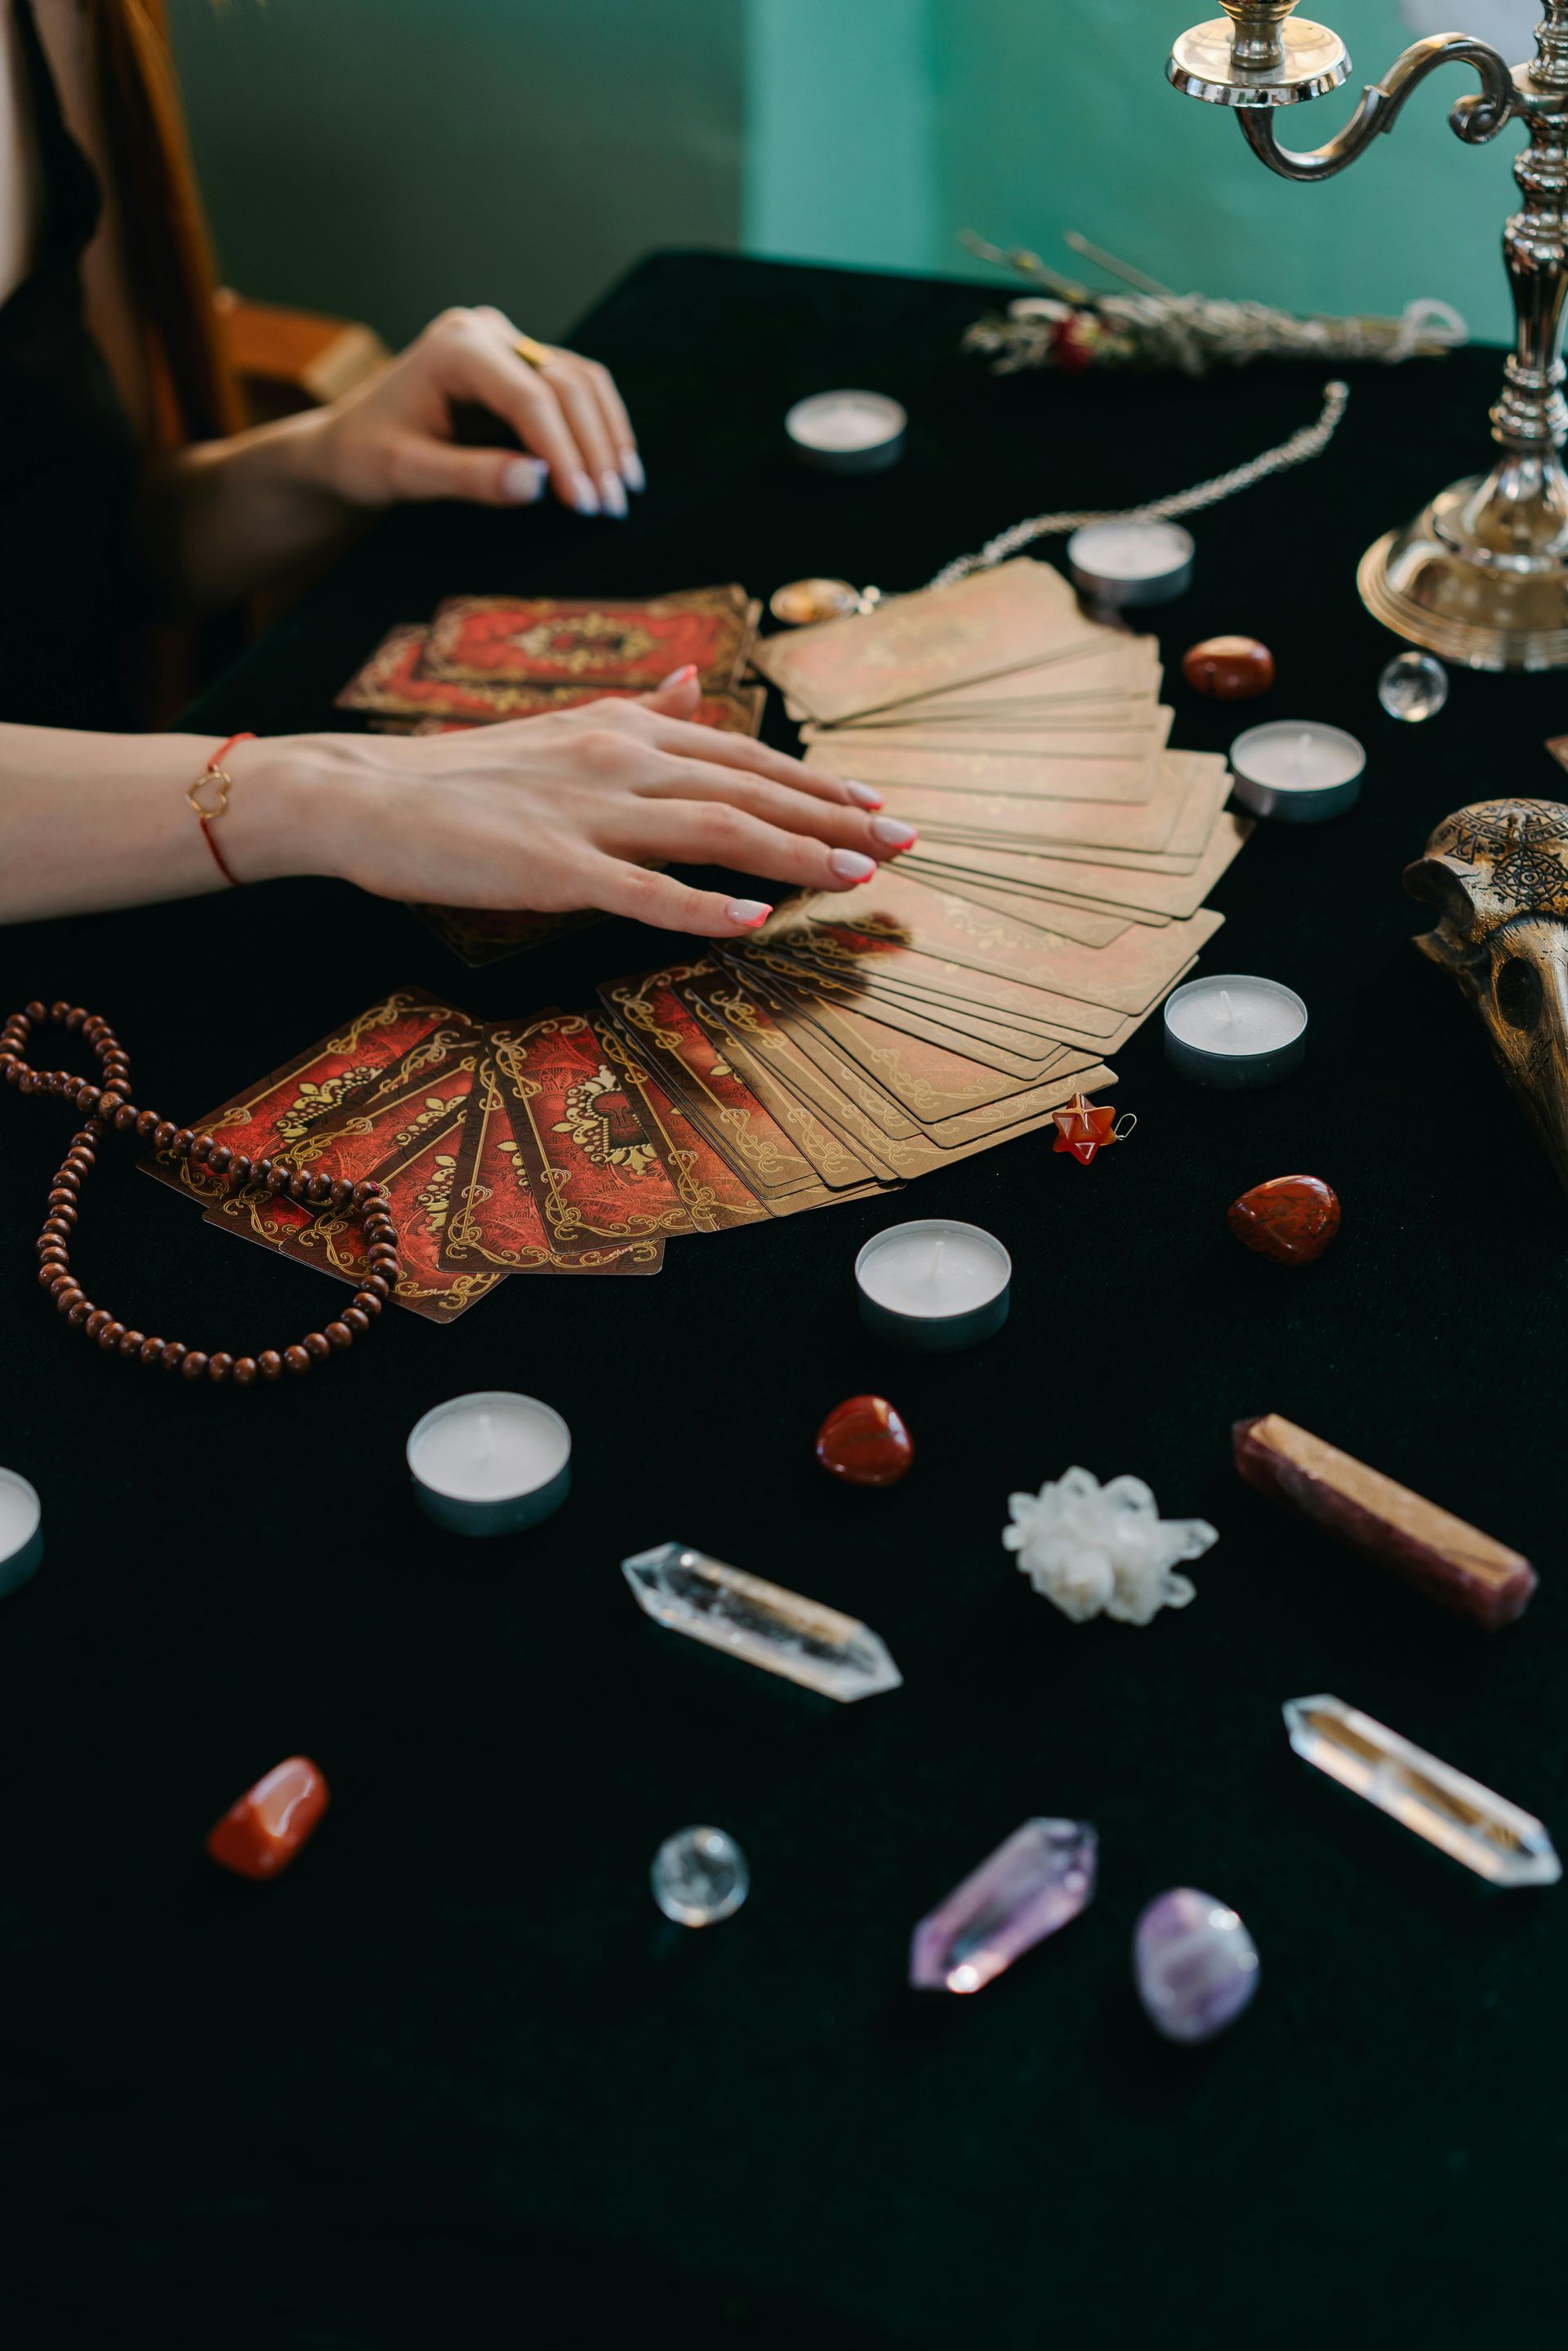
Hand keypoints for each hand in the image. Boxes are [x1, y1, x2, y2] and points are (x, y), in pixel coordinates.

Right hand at [259, 670, 917, 937]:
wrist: (368, 794)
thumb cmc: (463, 775)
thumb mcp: (561, 726)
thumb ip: (634, 712)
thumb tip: (688, 686)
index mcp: (625, 728)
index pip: (744, 755)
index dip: (818, 782)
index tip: (878, 804)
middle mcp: (621, 758)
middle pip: (751, 788)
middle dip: (836, 816)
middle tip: (908, 842)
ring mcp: (591, 814)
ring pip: (718, 830)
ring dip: (796, 854)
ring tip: (858, 876)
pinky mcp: (555, 868)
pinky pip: (645, 893)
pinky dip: (705, 909)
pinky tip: (755, 922)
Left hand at [310, 305, 641, 518]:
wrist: (351, 444)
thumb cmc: (368, 457)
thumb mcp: (408, 474)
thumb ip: (470, 478)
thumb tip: (539, 484)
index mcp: (455, 347)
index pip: (529, 397)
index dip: (564, 451)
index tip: (585, 504)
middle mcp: (487, 333)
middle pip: (566, 383)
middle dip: (593, 448)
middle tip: (612, 508)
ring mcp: (508, 345)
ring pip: (582, 382)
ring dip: (607, 437)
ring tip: (623, 493)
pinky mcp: (522, 367)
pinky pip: (576, 391)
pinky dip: (599, 429)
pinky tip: (613, 469)